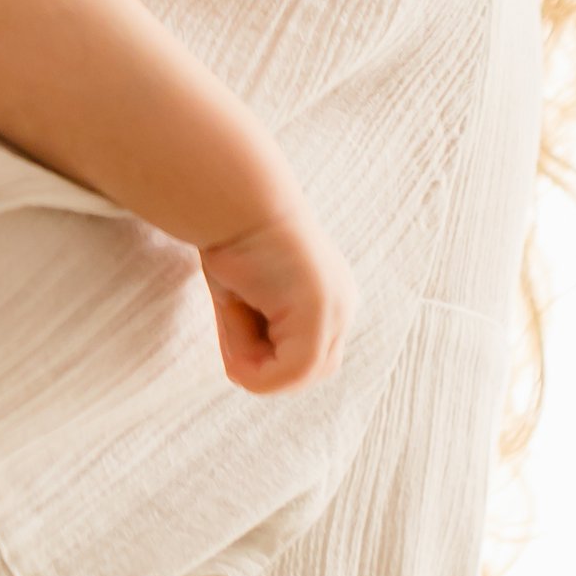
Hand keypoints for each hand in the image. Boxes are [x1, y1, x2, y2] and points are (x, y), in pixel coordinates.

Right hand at [200, 207, 355, 392]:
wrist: (236, 198)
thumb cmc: (234, 240)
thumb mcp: (244, 300)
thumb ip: (254, 337)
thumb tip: (246, 377)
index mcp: (330, 297)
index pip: (309, 357)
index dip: (269, 361)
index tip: (235, 330)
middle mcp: (343, 304)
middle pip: (311, 372)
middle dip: (269, 370)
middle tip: (232, 343)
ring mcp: (337, 308)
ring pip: (302, 374)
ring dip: (260, 369)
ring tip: (233, 323)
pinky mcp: (321, 312)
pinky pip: (294, 369)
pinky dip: (260, 369)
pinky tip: (237, 332)